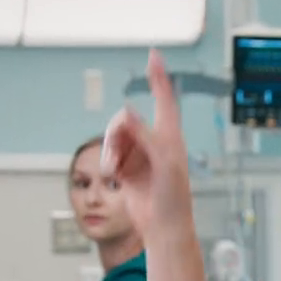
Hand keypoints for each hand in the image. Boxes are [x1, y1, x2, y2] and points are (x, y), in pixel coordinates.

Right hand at [101, 50, 192, 240]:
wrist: (163, 225)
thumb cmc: (173, 197)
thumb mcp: (163, 163)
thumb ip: (145, 136)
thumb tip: (128, 111)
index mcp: (170, 136)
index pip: (164, 98)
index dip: (158, 76)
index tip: (154, 54)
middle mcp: (154, 141)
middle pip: (125, 119)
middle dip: (116, 134)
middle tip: (116, 154)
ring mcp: (138, 153)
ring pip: (113, 136)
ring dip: (110, 151)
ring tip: (115, 170)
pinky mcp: (126, 166)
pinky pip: (108, 153)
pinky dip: (107, 162)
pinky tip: (115, 177)